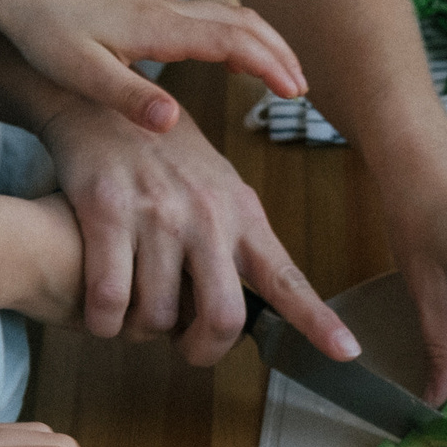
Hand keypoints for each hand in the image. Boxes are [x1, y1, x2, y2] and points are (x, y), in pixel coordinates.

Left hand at [0, 0, 306, 135]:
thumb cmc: (42, 33)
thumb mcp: (82, 74)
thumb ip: (129, 97)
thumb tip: (173, 122)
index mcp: (159, 27)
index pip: (232, 42)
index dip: (268, 66)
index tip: (295, 94)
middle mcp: (168, 10)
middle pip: (244, 23)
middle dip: (280, 54)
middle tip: (304, 90)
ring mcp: (161, 7)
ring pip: (231, 17)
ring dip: (264, 43)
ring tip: (284, 76)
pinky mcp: (150, 10)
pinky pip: (212, 19)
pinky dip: (239, 38)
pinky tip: (235, 63)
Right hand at [38, 97, 357, 365]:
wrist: (100, 96)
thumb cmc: (161, 150)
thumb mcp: (217, 186)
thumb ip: (238, 238)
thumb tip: (261, 296)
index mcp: (241, 214)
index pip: (287, 278)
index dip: (317, 321)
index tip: (346, 351)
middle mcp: (207, 214)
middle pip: (223, 317)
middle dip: (204, 350)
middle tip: (186, 348)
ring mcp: (157, 213)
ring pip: (159, 315)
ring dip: (143, 332)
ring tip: (134, 317)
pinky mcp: (106, 209)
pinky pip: (109, 297)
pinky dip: (104, 321)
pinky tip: (102, 315)